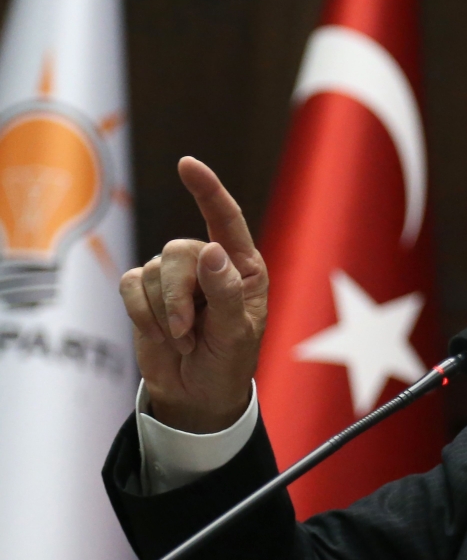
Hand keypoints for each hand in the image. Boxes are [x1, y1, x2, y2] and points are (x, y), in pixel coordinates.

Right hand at [120, 157, 267, 432]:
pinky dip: (142, 315)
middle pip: (178, 252)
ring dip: (164, 314)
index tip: (187, 164)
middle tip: (190, 334)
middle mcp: (209, 263)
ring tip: (184, 340)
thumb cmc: (228, 362)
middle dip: (178, 296)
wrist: (196, 394)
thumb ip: (224, 293)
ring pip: (152, 270)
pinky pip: (130, 284)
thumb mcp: (235, 334)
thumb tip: (211, 250)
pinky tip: (162, 336)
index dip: (207, 190)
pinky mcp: (146, 291)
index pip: (225, 219)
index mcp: (242, 266)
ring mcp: (176, 276)